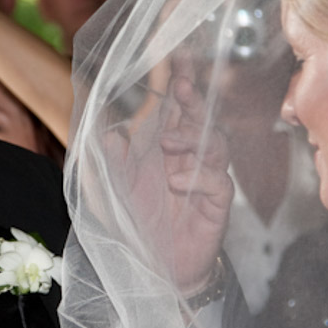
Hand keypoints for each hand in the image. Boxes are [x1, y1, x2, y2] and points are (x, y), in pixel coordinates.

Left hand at [105, 53, 232, 294]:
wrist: (156, 271)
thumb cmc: (139, 226)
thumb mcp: (115, 191)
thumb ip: (112, 162)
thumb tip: (109, 133)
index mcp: (163, 150)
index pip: (174, 109)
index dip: (179, 83)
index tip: (181, 57)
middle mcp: (188, 160)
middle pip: (200, 119)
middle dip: (193, 99)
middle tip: (182, 85)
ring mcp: (205, 181)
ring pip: (215, 145)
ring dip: (192, 138)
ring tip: (169, 143)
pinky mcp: (215, 207)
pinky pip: (218, 183)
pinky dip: (199, 177)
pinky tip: (177, 181)